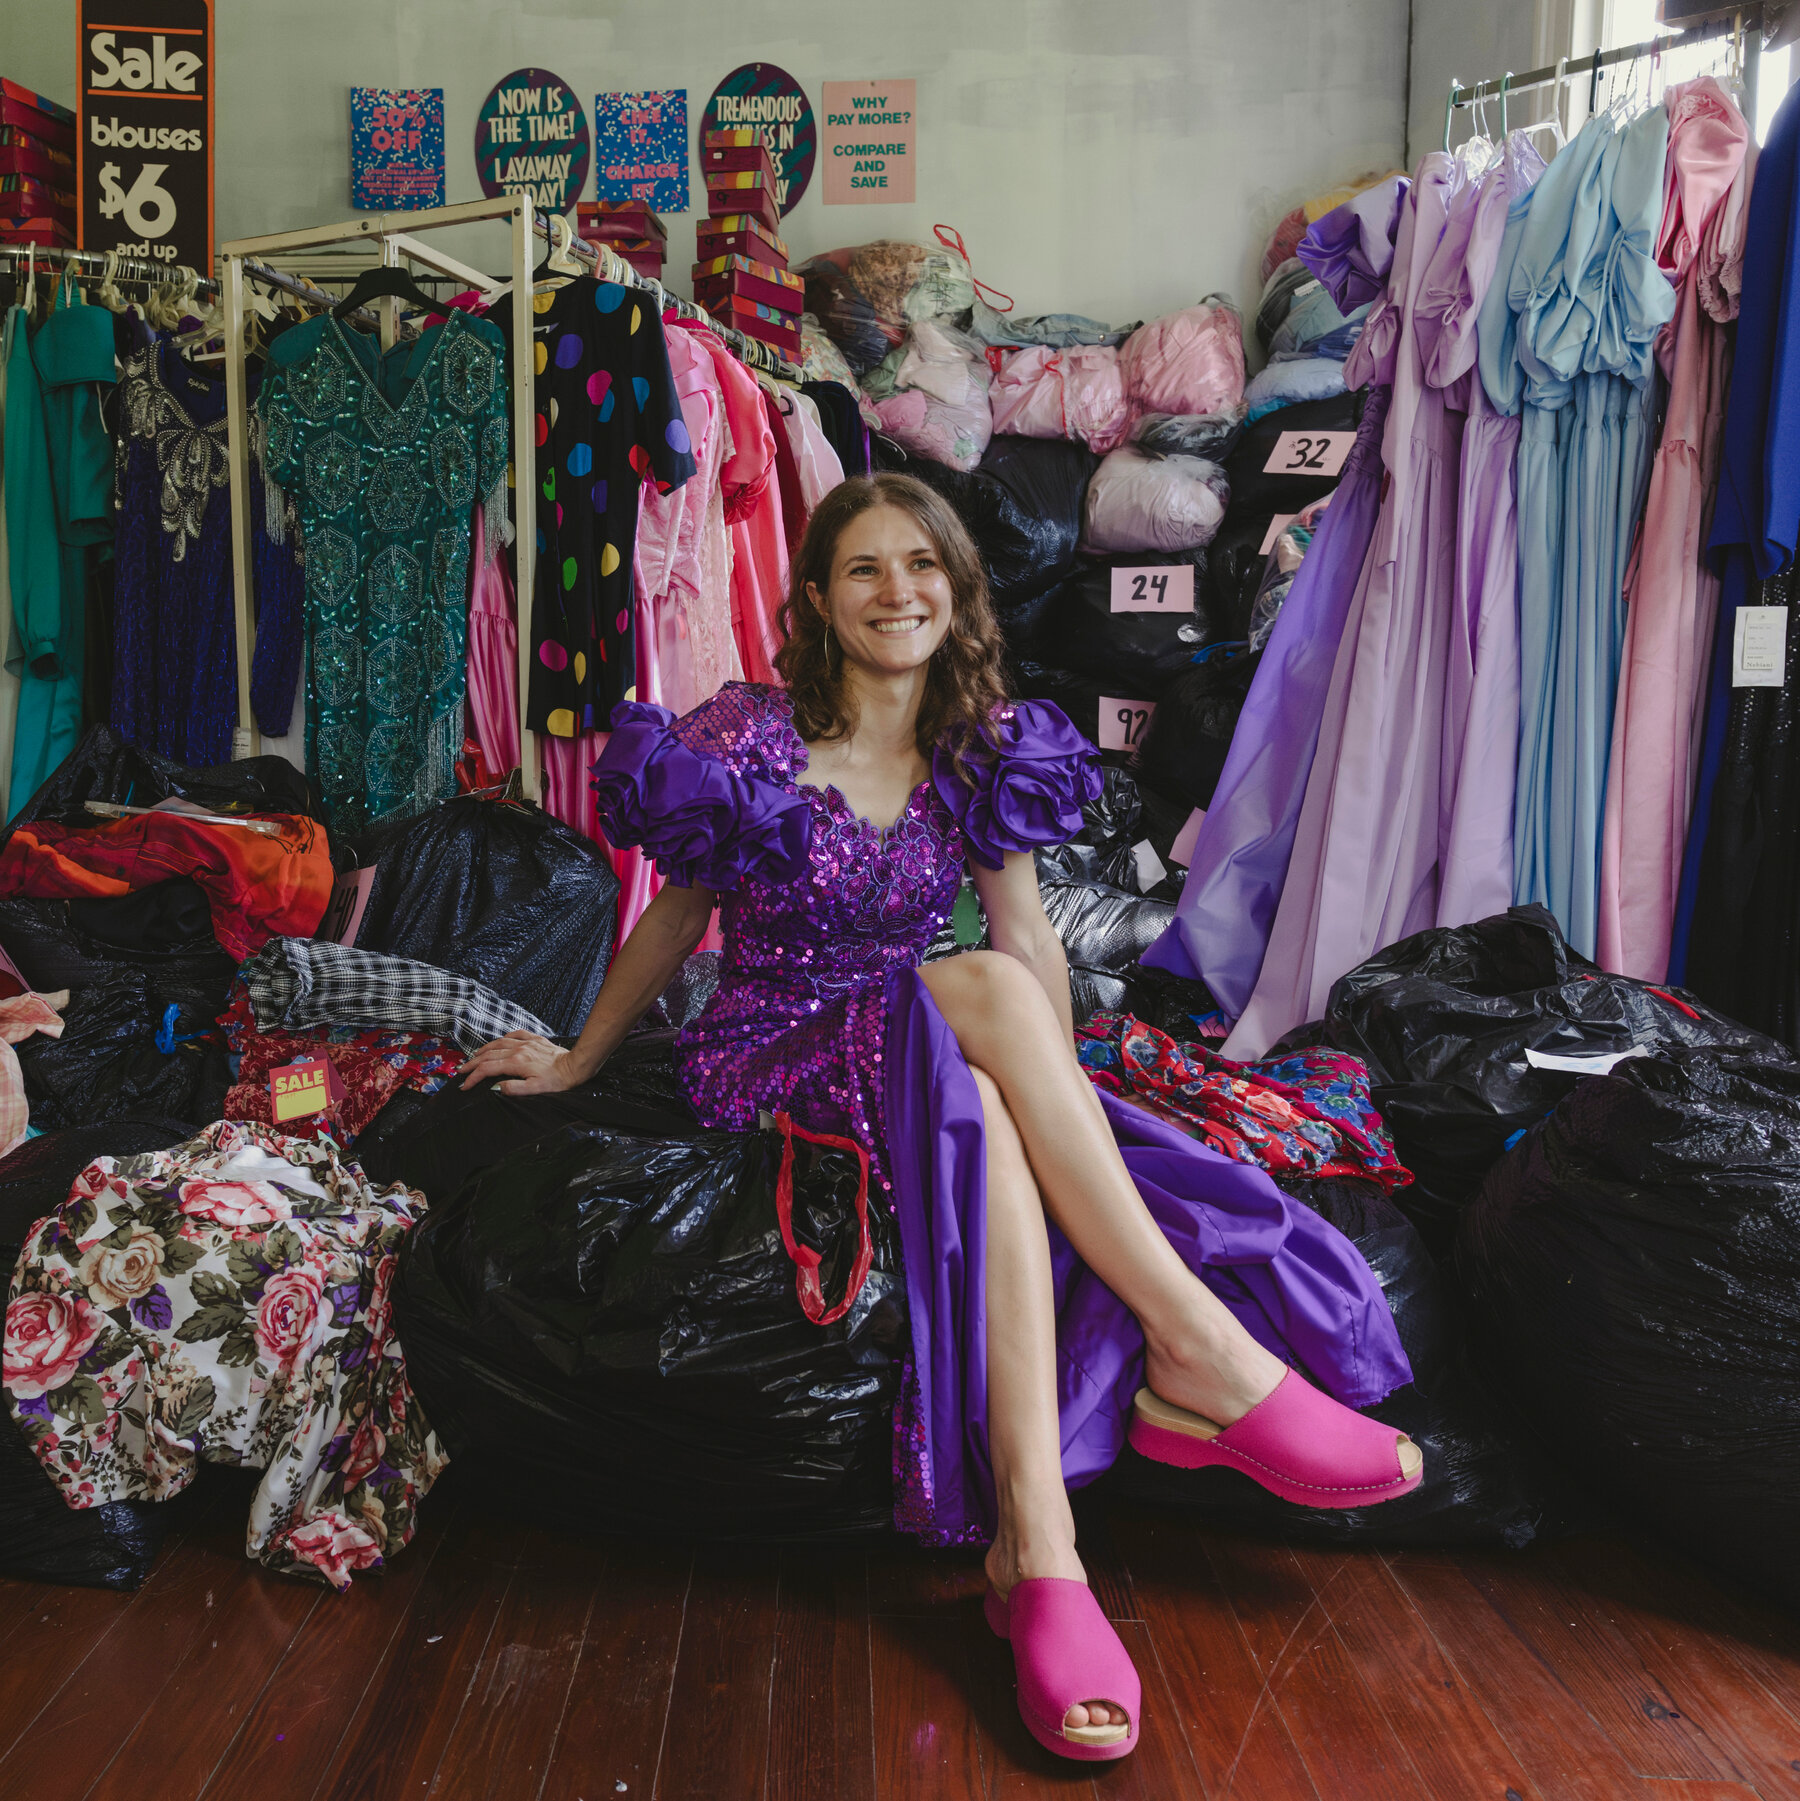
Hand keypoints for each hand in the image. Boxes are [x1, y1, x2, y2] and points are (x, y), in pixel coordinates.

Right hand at [457, 1030, 583, 1094]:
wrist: (575, 1066)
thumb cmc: (557, 1080)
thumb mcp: (536, 1089)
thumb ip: (514, 1088)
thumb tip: (496, 1087)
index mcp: (516, 1063)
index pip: (487, 1069)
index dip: (473, 1077)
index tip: (465, 1085)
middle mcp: (518, 1050)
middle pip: (488, 1055)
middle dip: (472, 1064)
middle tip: (462, 1071)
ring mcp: (526, 1043)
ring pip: (498, 1043)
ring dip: (484, 1050)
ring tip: (474, 1057)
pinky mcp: (535, 1039)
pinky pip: (515, 1035)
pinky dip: (503, 1038)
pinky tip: (500, 1041)